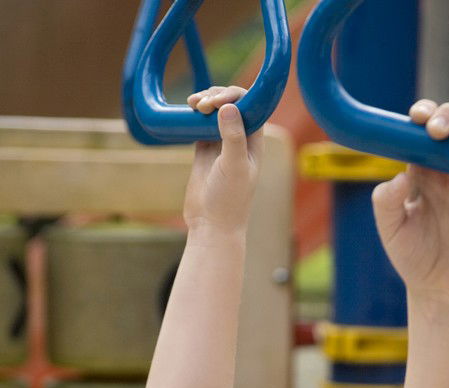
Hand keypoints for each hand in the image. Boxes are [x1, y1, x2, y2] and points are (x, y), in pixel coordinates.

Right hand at [182, 86, 263, 236]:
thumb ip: (233, 136)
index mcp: (254, 142)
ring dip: (205, 102)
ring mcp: (221, 145)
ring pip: (215, 112)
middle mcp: (240, 141)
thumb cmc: (229, 200)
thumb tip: (228, 107)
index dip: (235, 96)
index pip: (250, 107)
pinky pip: (200, 125)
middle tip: (201, 105)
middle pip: (232, 105)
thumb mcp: (234, 166)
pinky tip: (188, 112)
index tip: (217, 102)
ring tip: (192, 103)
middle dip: (217, 96)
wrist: (211, 225)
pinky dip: (194, 115)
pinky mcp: (204, 151)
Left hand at [371, 101, 448, 309]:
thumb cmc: (413, 260)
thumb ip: (386, 203)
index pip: (422, 132)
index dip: (423, 116)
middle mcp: (448, 168)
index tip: (417, 118)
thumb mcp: (392, 231)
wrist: (442, 288)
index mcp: (421, 171)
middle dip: (447, 116)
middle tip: (437, 131)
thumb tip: (398, 176)